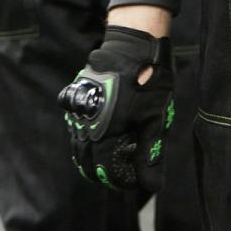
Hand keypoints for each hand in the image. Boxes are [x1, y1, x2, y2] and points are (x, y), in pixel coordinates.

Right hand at [59, 25, 173, 193]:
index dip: (122, 180)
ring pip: (80, 146)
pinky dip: (89, 138)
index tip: (137, 176)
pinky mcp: (76, 98)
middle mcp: (84, 125)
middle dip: (107, 171)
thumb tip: (151, 186)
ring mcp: (77, 111)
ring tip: (119, 149)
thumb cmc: (148, 81)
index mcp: (103, 134)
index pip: (105, 173)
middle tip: (128, 166)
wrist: (132, 43)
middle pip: (88, 164)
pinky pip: (77, 127)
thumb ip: (150, 155)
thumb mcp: (155, 120)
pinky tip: (107, 132)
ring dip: (96, 155)